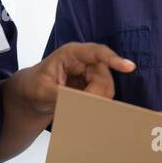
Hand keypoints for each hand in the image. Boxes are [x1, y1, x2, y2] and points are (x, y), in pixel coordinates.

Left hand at [19, 42, 135, 114]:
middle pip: (105, 76)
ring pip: (106, 88)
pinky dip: (95, 105)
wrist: (32, 95)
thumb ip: (63, 95)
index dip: (114, 59)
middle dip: (96, 94)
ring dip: (95, 101)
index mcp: (71, 54)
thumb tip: (83, 102)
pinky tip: (82, 109)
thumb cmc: (34, 86)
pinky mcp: (93, 85)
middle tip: (79, 107)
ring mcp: (90, 73)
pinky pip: (103, 96)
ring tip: (75, 107)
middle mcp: (84, 61)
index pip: (97, 52)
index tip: (129, 67)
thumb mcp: (43, 91)